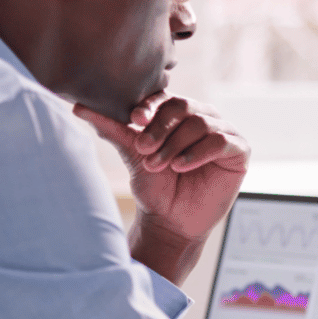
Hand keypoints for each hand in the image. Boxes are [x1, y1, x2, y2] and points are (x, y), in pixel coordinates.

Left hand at [74, 92, 249, 282]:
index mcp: (178, 113)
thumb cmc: (153, 187)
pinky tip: (181, 166)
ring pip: (200, 122)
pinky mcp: (239, 150)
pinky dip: (197, 152)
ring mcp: (223, 132)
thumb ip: (111, 128)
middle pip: (183, 106)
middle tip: (143, 149)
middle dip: (160, 128)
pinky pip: (220, 140)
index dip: (150, 106)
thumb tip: (78, 106)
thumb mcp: (132, 154)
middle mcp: (202, 117)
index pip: (165, 97)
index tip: (134, 121)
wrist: (171, 222)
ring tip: (159, 165)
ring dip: (175, 144)